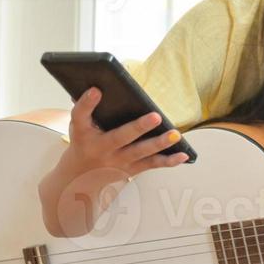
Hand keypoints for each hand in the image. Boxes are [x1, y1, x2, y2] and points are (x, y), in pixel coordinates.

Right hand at [59, 87, 190, 178]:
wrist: (80, 178)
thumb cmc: (84, 143)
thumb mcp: (79, 126)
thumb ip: (87, 108)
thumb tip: (100, 85)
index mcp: (83, 133)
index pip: (80, 115)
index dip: (87, 103)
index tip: (96, 90)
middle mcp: (100, 148)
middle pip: (120, 137)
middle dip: (138, 127)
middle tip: (156, 117)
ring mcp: (117, 161)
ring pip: (140, 152)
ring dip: (159, 143)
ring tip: (175, 134)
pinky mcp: (131, 170)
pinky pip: (152, 164)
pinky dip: (169, 161)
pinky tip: (184, 154)